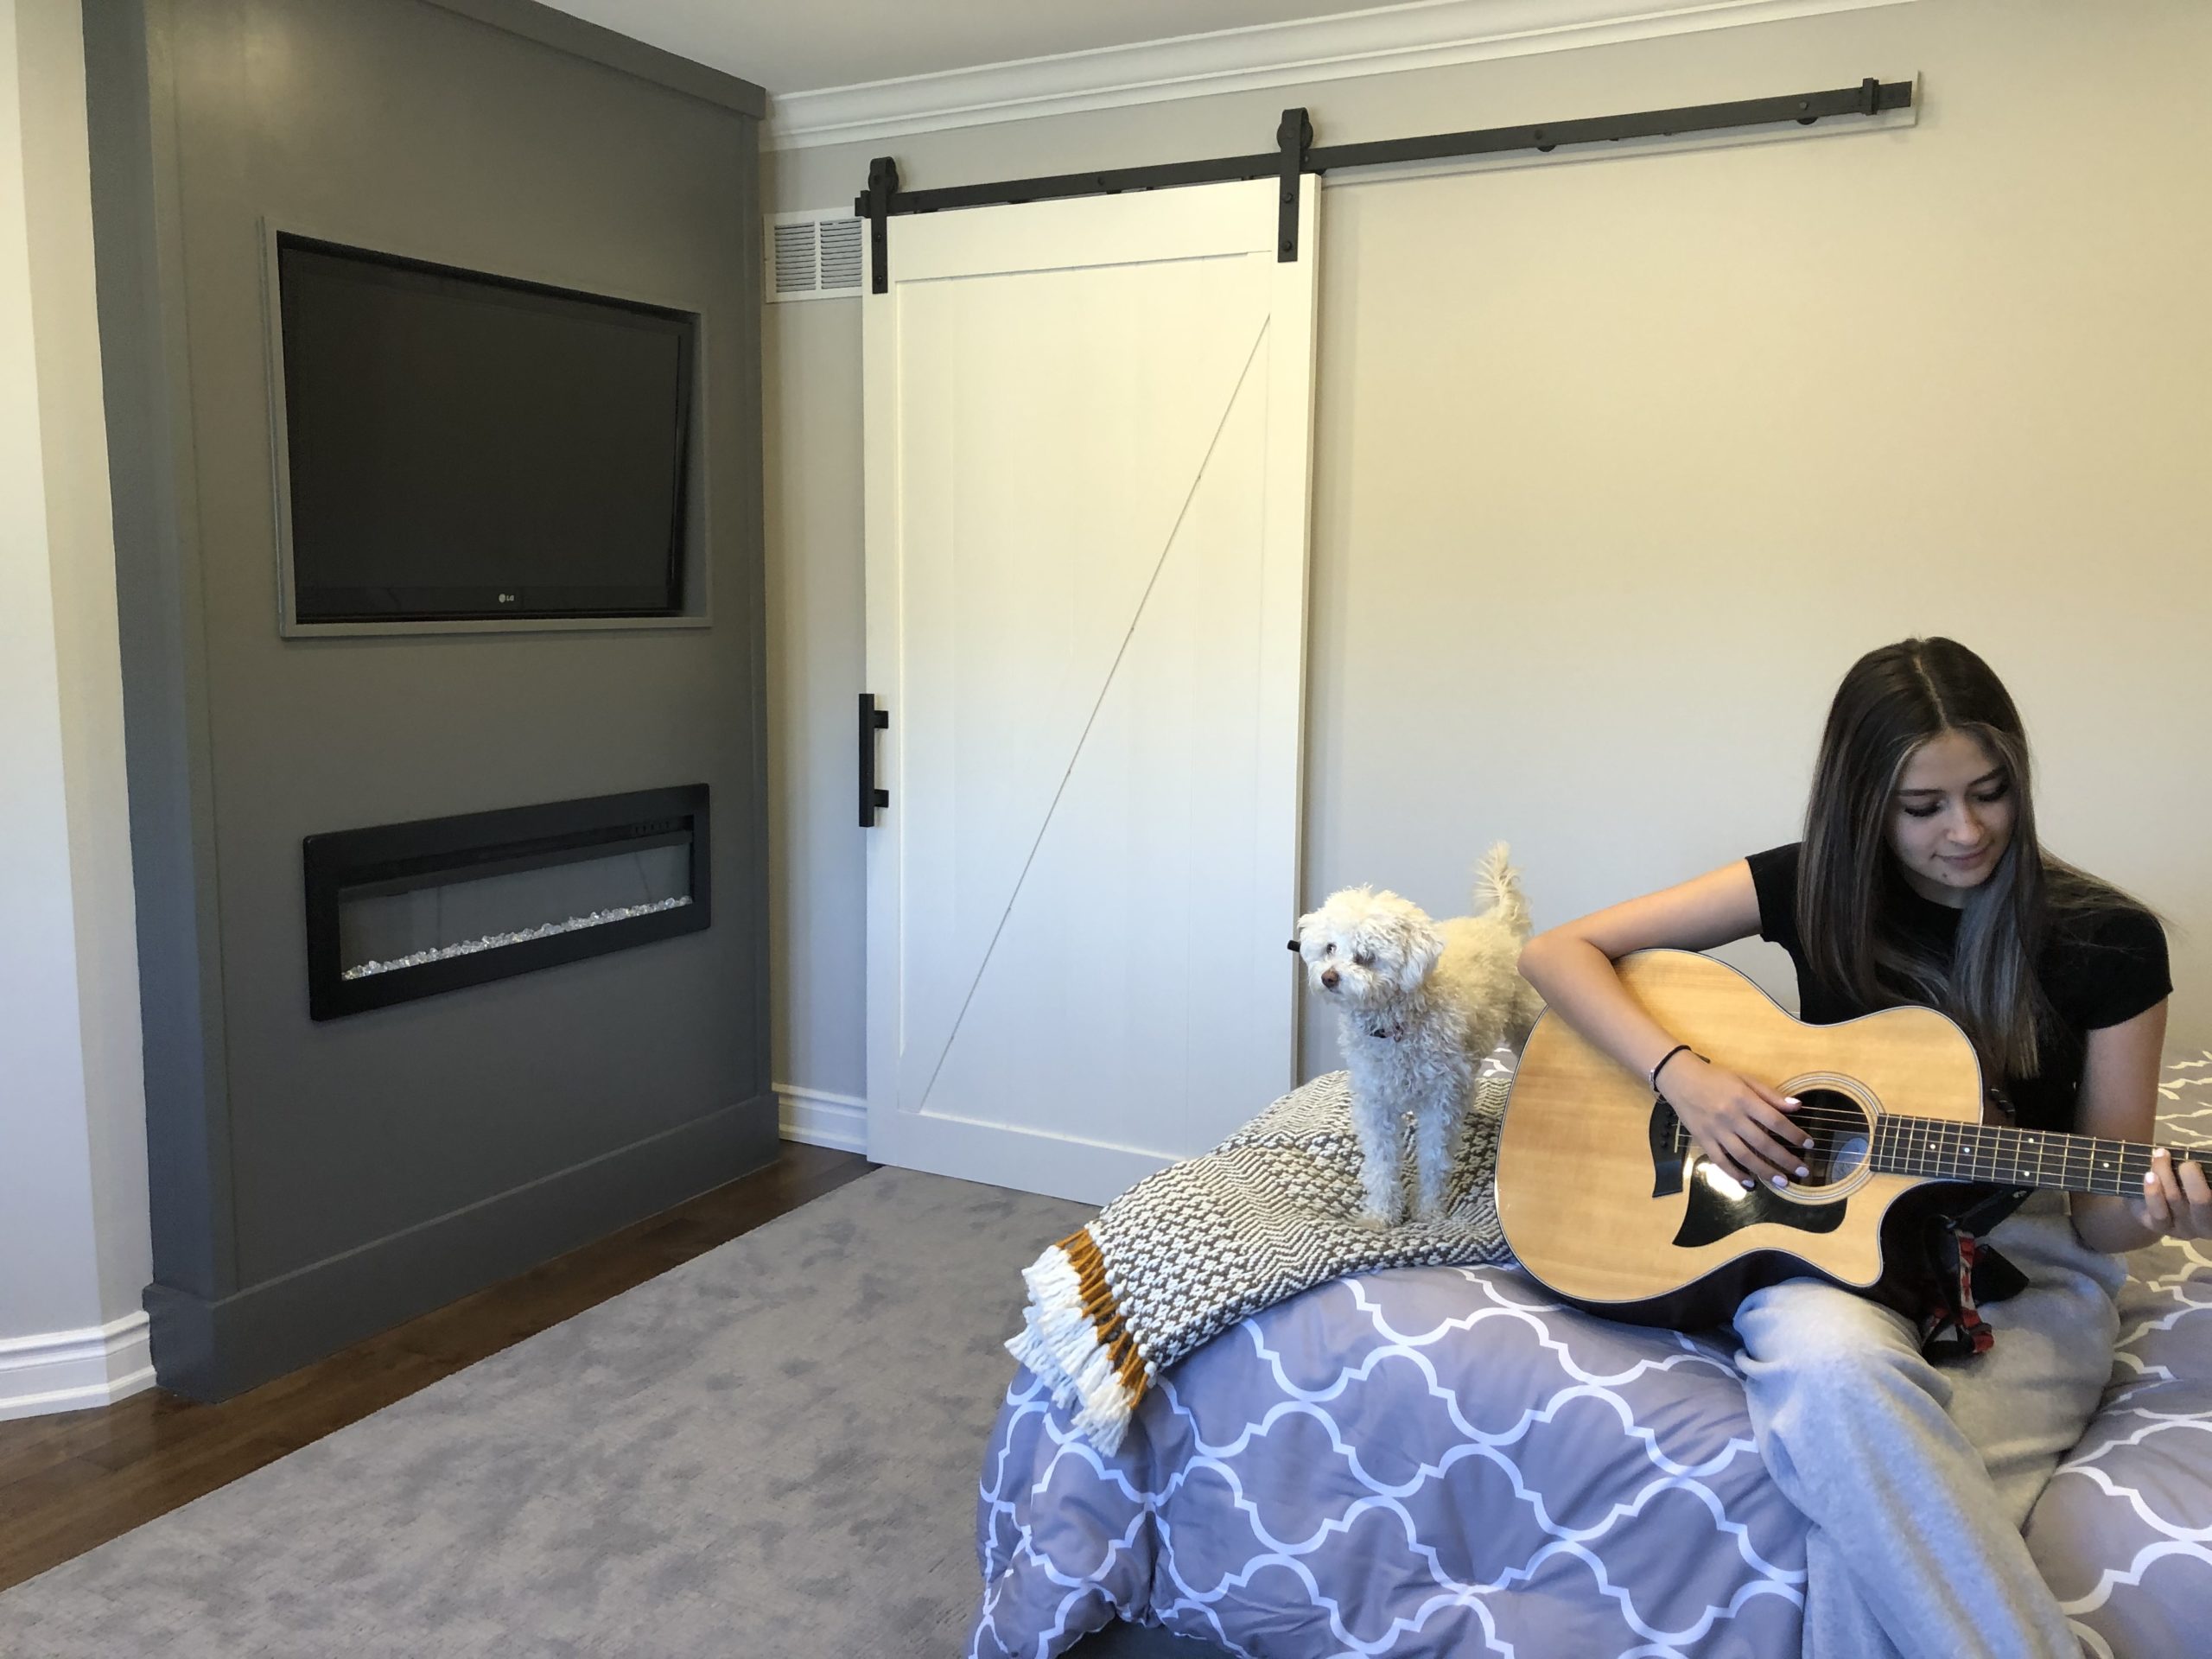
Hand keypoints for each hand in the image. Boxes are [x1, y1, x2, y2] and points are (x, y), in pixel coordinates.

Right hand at [1661, 1057, 1809, 1191]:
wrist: (1680, 1079)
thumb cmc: (1717, 1078)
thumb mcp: (1745, 1079)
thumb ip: (1771, 1095)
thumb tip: (1798, 1107)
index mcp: (1744, 1099)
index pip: (1775, 1120)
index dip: (1794, 1134)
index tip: (1809, 1144)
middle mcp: (1731, 1117)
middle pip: (1763, 1143)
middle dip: (1785, 1159)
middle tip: (1803, 1172)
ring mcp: (1716, 1131)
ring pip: (1744, 1156)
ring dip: (1765, 1171)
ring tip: (1783, 1181)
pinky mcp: (1703, 1140)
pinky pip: (1720, 1161)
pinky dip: (1735, 1174)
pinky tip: (1749, 1182)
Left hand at [2132, 1147, 2211, 1241]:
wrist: (2156, 1203)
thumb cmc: (2187, 1185)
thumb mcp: (2202, 1180)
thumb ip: (2203, 1172)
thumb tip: (2204, 1156)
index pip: (2211, 1197)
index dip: (2208, 1178)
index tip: (2199, 1163)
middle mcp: (2205, 1224)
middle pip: (2201, 1200)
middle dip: (2192, 1176)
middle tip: (2186, 1163)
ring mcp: (2183, 1228)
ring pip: (2174, 1198)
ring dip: (2165, 1172)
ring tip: (2160, 1155)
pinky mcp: (2160, 1227)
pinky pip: (2157, 1211)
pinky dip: (2153, 1190)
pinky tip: (2150, 1174)